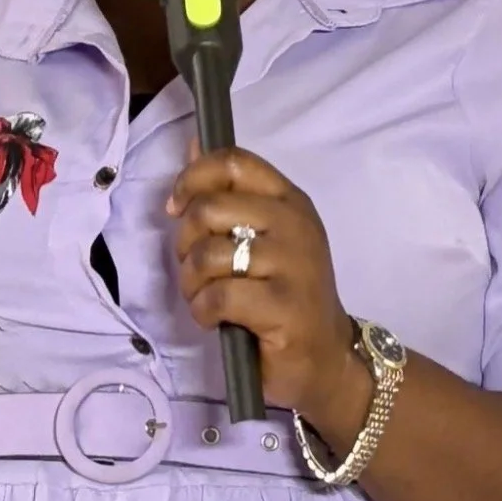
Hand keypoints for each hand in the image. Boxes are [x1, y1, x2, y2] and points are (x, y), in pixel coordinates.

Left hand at [168, 147, 358, 418]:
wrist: (325, 356)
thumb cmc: (285, 293)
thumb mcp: (263, 235)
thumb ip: (227, 192)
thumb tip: (192, 144)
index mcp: (289, 199)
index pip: (234, 162)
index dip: (193, 179)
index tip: (177, 209)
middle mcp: (295, 224)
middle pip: (210, 208)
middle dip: (185, 242)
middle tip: (194, 268)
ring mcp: (294, 264)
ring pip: (209, 255)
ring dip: (192, 282)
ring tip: (204, 297)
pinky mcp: (284, 306)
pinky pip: (218, 295)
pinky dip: (203, 310)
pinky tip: (214, 319)